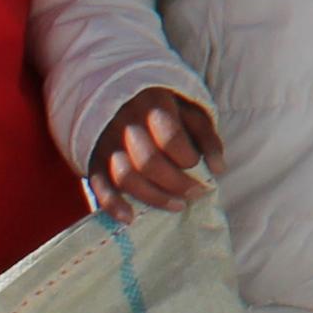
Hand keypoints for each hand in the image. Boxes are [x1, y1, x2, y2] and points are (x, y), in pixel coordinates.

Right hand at [90, 88, 218, 216]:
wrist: (120, 94)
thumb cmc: (164, 108)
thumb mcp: (190, 111)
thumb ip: (207, 137)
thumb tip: (218, 168)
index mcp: (153, 105)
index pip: (170, 138)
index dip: (188, 159)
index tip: (201, 170)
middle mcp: (126, 123)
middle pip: (148, 162)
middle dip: (176, 184)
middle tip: (195, 194)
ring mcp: (107, 141)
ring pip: (125, 176)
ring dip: (153, 197)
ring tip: (177, 205)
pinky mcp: (94, 158)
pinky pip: (98, 184)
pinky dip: (112, 204)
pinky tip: (129, 217)